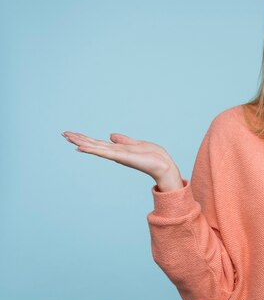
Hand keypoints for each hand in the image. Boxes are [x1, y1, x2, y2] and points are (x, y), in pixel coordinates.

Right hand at [62, 131, 181, 187]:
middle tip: (63, 133)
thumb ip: (123, 140)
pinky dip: (92, 150)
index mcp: (118, 149)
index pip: (98, 143)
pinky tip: (80, 147)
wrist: (163, 166)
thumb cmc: (154, 156)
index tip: (72, 134)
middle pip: (93, 144)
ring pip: (95, 147)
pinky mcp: (120, 157)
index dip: (86, 138)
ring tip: (67, 137)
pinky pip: (103, 152)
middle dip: (79, 139)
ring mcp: (116, 155)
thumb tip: (111, 135)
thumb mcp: (137, 143)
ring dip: (81, 142)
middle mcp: (115, 153)